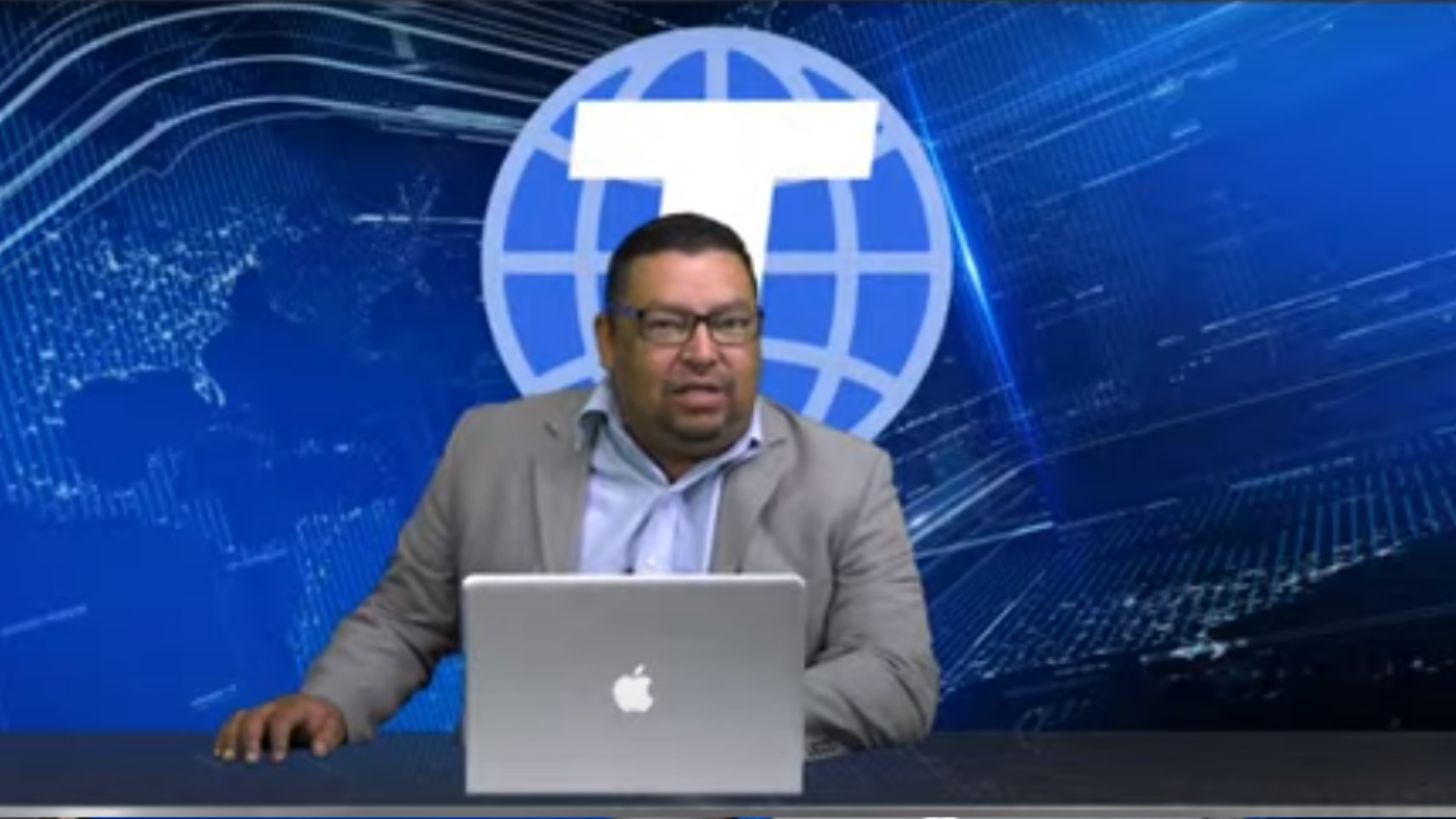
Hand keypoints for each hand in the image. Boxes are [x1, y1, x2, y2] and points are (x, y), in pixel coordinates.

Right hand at [213, 693, 345, 763]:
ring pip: (238, 719)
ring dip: (231, 738)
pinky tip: (219, 754)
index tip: (277, 760)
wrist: (315, 711)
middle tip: (250, 761)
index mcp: (295, 706)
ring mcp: (259, 712)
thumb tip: (319, 750)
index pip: (283, 719)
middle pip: (255, 717)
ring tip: (227, 759)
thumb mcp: (333, 727)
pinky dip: (223, 738)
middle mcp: (273, 707)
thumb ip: (328, 737)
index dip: (279, 739)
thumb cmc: (324, 723)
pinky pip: (230, 725)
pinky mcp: (248, 721)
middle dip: (250, 739)